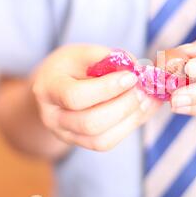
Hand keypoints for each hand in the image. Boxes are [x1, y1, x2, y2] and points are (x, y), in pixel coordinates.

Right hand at [32, 44, 160, 150]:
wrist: (57, 87)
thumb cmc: (73, 65)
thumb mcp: (85, 53)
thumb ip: (109, 58)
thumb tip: (138, 70)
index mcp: (48, 88)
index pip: (74, 96)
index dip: (106, 89)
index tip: (131, 77)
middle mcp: (52, 117)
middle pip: (90, 123)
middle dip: (123, 106)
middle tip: (143, 89)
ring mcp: (65, 134)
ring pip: (101, 139)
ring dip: (131, 119)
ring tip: (148, 99)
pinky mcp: (81, 143)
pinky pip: (108, 142)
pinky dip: (131, 126)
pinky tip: (145, 109)